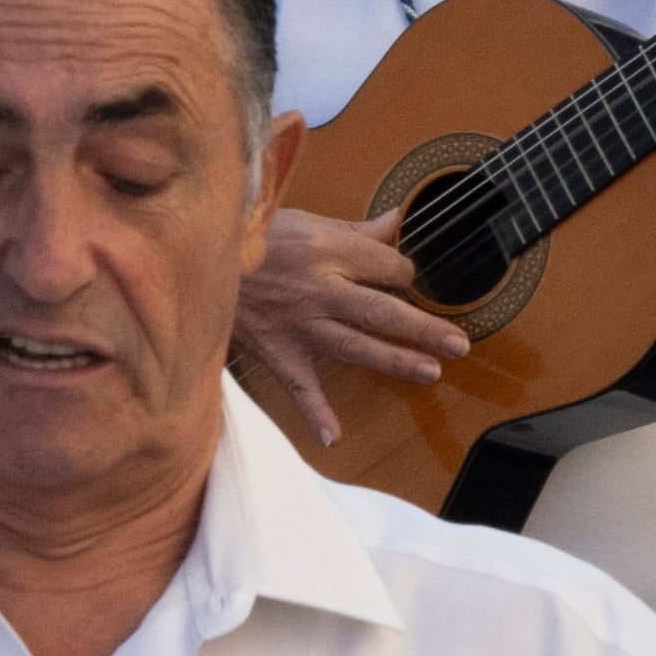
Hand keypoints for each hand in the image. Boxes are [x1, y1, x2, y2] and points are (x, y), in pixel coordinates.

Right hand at [234, 180, 469, 427]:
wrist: (197, 259)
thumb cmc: (253, 237)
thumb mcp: (305, 220)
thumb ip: (355, 228)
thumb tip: (397, 219)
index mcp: (328, 250)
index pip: (387, 267)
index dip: (404, 273)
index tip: (404, 278)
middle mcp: (320, 289)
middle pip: (382, 310)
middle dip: (423, 327)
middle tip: (458, 344)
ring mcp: (299, 325)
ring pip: (355, 347)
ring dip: (393, 361)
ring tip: (429, 373)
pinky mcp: (278, 351)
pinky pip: (300, 386)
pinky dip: (315, 413)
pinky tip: (334, 436)